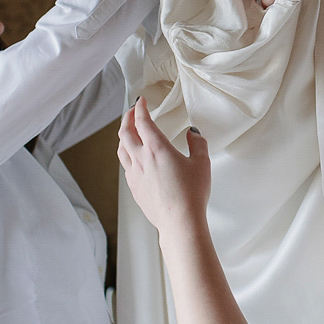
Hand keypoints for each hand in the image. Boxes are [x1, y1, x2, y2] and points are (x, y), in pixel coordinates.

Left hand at [117, 97, 210, 236]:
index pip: (143, 121)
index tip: (141, 101)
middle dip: (127, 118)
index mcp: (157, 148)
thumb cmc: (192, 193)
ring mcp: (134, 174)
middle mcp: (141, 158)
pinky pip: (125, 165)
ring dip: (123, 136)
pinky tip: (133, 157)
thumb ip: (198, 144)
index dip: (140, 108)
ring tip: (129, 132)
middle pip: (125, 132)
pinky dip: (126, 154)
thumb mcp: (202, 164)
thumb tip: (193, 133)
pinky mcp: (133, 187)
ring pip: (121, 149)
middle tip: (132, 111)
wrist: (179, 222)